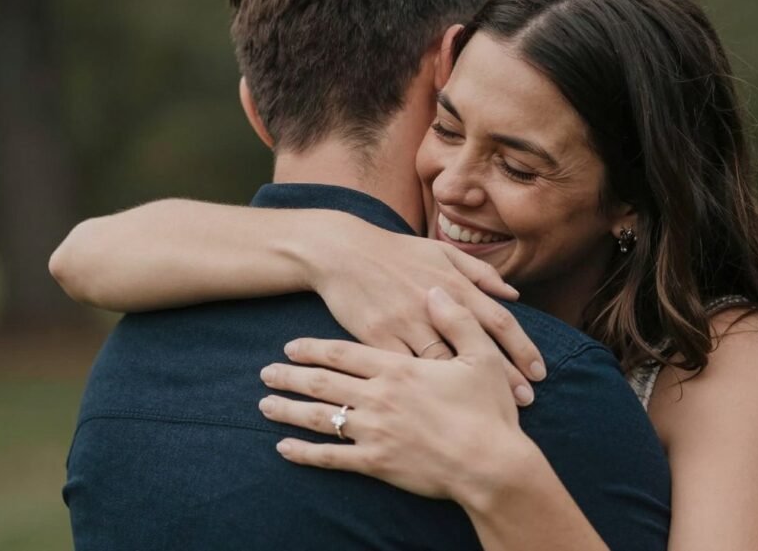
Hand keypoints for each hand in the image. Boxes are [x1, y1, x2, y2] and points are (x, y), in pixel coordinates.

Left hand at [258, 287, 538, 500]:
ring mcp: (375, 431)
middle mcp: (379, 397)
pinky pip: (331, 458)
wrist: (493, 465)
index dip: (313, 349)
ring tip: (264, 405)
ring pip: (321, 418)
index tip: (290, 346)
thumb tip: (437, 292)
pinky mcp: (378, 463)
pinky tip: (284, 448)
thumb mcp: (481, 358)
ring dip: (289, 411)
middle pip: (323, 383)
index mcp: (399, 368)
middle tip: (264, 374)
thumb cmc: (488, 412)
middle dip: (290, 377)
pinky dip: (305, 453)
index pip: (343, 354)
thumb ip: (458, 321)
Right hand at [307, 214, 545, 403]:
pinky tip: (439, 408)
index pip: (498, 321)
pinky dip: (424, 390)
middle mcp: (433, 306)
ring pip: (444, 366)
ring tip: (489, 412)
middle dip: (504, 378)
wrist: (342, 252)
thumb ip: (479, 272)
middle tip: (525, 402)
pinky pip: (405, 371)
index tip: (540, 373)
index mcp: (453, 285)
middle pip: (477, 349)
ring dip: (468, 390)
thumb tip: (514, 294)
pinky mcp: (377, 340)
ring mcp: (404, 325)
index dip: (522, 349)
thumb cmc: (396, 252)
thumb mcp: (441, 251)